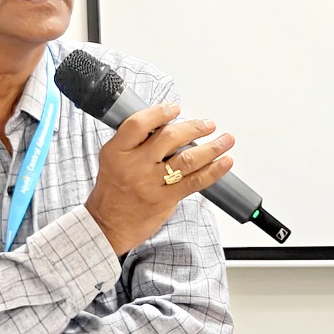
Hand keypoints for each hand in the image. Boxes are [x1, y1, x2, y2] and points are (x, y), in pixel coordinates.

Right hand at [85, 101, 235, 254]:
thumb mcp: (113, 160)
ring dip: (211, 147)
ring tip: (225, 140)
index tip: (175, 108)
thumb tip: (167, 128)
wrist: (107, 226)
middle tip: (208, 124)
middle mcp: (134, 165)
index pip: (138, 124)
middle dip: (194, 128)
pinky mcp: (164, 199)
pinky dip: (213, 171)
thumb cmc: (112, 193)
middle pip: (169, 138)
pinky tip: (224, 162)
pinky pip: (194, 182)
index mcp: (117, 151)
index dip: (160, 113)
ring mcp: (150, 183)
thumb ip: (135, 144)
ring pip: (187, 159)